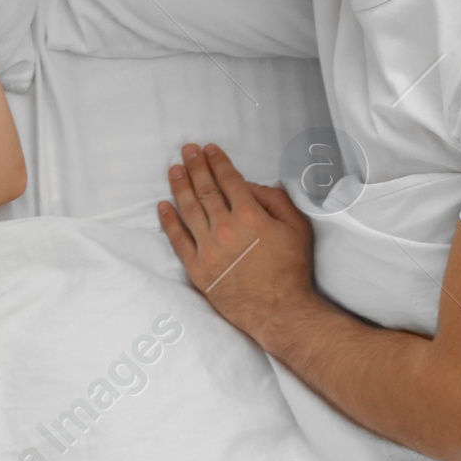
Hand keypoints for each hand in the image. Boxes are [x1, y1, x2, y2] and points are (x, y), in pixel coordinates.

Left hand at [158, 144, 315, 342]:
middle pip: (205, 190)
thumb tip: (249, 187)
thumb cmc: (292, 270)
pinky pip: (177, 240)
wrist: (279, 310)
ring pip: (189, 210)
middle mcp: (225, 228)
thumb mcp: (297, 227)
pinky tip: (163, 206)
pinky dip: (169, 221)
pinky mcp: (197, 269)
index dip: (217, 162)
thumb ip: (275, 200)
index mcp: (250, 215)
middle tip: (187, 151)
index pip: (228, 180)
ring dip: (180, 186)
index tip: (209, 150)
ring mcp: (208, 249)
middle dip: (195, 166)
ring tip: (174, 170)